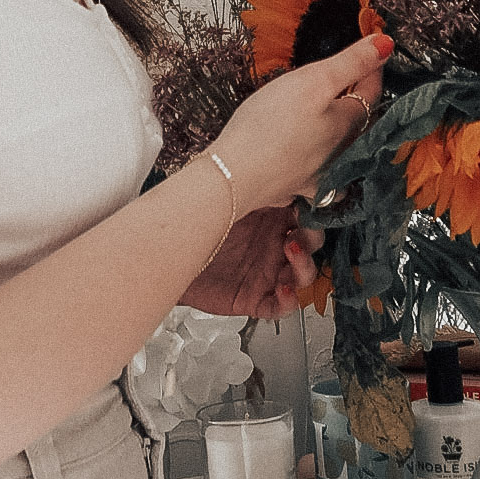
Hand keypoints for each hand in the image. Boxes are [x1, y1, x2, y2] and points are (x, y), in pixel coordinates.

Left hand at [181, 202, 328, 320]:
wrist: (167, 253)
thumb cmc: (195, 223)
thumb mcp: (228, 199)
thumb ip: (254, 189)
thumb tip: (275, 173)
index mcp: (271, 219)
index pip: (305, 216)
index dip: (312, 213)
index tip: (310, 206)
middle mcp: (273, 246)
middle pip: (310, 244)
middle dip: (310, 239)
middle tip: (298, 233)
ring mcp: (267, 273)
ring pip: (302, 275)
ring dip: (303, 266)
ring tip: (292, 253)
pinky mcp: (256, 298)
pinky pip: (281, 306)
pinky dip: (289, 300)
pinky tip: (284, 290)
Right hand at [209, 32, 392, 212]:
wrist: (233, 176)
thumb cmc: (269, 126)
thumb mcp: (314, 81)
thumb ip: (351, 62)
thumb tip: (387, 45)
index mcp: (347, 126)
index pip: (372, 93)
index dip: (373, 70)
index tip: (374, 52)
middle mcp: (339, 154)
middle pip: (359, 125)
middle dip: (360, 102)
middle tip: (357, 81)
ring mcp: (318, 176)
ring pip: (343, 154)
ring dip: (345, 138)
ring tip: (337, 123)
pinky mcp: (293, 187)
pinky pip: (316, 179)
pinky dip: (319, 170)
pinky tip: (310, 167)